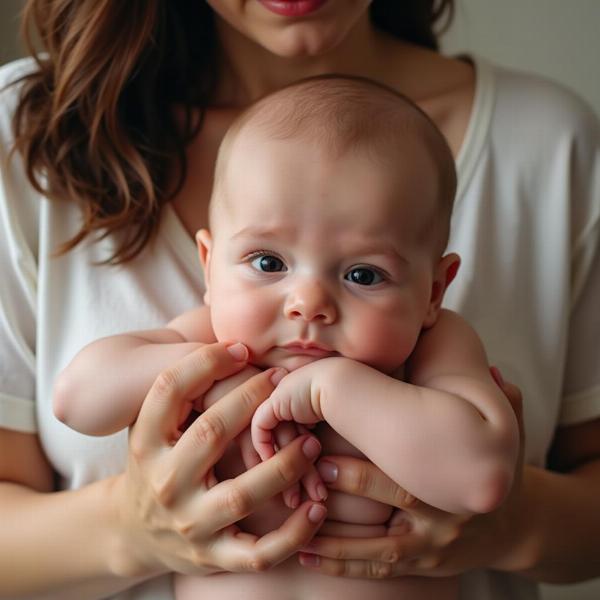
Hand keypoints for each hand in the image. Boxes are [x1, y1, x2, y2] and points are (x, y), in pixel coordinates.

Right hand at [110, 342, 326, 577]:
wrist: (132, 533)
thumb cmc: (156, 464)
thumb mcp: (155, 427)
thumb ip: (183, 394)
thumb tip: (234, 346)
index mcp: (146, 442)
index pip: (168, 389)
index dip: (205, 362)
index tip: (240, 349)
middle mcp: (164, 482)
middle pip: (211, 433)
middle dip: (252, 401)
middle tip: (284, 383)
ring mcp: (188, 524)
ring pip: (242, 494)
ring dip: (285, 466)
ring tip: (312, 443)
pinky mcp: (211, 557)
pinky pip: (258, 554)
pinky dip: (293, 534)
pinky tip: (317, 508)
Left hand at [298, 370, 525, 577]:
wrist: (513, 526)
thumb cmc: (499, 471)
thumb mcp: (511, 437)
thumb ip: (503, 404)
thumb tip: (492, 371)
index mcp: (452, 488)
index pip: (400, 482)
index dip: (360, 475)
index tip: (324, 461)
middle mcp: (439, 522)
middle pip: (382, 513)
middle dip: (341, 501)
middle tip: (304, 486)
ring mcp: (428, 550)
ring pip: (373, 551)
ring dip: (331, 543)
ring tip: (293, 532)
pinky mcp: (420, 568)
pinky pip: (376, 571)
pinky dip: (341, 566)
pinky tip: (308, 555)